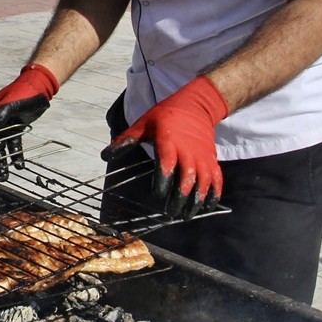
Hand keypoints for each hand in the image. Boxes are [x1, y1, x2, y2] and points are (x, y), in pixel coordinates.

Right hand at [0, 64, 58, 179]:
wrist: (39, 86)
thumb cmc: (23, 93)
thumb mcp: (11, 103)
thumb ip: (1, 114)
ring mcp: (4, 126)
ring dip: (0, 162)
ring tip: (3, 177)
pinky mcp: (16, 128)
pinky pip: (13, 145)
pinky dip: (15, 155)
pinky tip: (19, 166)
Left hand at [102, 75, 228, 219]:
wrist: (196, 106)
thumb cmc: (164, 116)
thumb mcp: (142, 124)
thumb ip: (125, 141)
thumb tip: (105, 156)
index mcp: (169, 141)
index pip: (167, 164)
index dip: (163, 181)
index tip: (157, 196)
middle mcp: (188, 151)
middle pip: (187, 178)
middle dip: (179, 198)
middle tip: (170, 214)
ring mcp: (202, 156)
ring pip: (203, 182)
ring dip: (196, 201)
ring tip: (185, 216)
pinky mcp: (212, 159)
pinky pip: (217, 179)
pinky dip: (214, 194)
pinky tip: (206, 208)